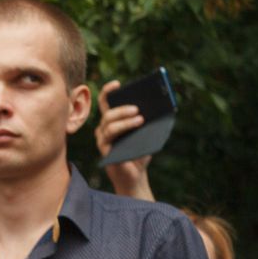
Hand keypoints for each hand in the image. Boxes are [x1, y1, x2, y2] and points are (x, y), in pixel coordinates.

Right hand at [96, 79, 154, 201]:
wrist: (136, 174)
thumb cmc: (139, 151)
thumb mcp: (144, 131)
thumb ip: (145, 118)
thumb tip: (155, 104)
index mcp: (112, 121)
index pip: (105, 103)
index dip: (108, 92)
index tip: (117, 84)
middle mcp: (104, 128)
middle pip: (108, 112)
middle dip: (123, 108)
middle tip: (138, 108)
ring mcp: (103, 139)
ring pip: (108, 124)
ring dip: (125, 120)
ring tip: (140, 119)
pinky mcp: (105, 150)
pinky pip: (109, 137)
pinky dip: (123, 130)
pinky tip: (135, 128)